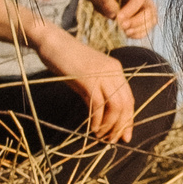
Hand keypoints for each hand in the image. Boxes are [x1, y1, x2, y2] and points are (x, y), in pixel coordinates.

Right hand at [32, 24, 134, 142]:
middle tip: (113, 141)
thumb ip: (96, 94)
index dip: (129, 119)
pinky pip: (98, 105)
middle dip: (121, 126)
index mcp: (116, 70)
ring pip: (115, 106)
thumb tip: (102, 118)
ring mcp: (102, 74)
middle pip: (126, 104)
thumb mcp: (86, 78)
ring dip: (110, 125)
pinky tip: (92, 129)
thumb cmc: (66, 61)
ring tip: (101, 136)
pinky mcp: (89, 79)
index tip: (125, 136)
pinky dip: (97, 120)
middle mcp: (114, 71)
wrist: (52, 42)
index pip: (129, 98)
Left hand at [80, 0, 156, 39]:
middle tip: (122, 27)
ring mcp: (145, 6)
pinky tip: (127, 34)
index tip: (118, 17)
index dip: (131, 9)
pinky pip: (146, 27)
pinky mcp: (142, 17)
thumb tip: (115, 16)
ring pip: (151, 20)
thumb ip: (107, 2)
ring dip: (139, 29)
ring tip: (125, 32)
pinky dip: (139, 33)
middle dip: (137, 21)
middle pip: (150, 10)